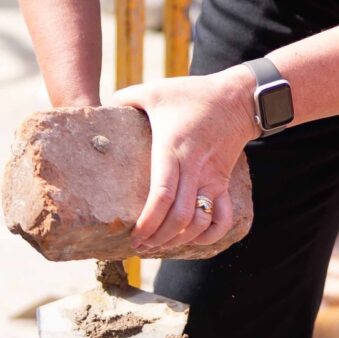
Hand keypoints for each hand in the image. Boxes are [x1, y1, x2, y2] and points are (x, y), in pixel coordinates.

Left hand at [113, 68, 256, 254]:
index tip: (133, 235)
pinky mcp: (223, 183)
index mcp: (172, 150)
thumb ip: (125, 97)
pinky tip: (193, 240)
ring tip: (159, 246)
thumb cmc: (192, 94)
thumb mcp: (154, 90)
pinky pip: (223, 218)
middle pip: (179, 217)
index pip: (161, 196)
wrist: (237, 98)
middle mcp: (194, 169)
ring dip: (179, 241)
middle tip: (139, 247)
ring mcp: (212, 179)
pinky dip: (210, 235)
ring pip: (200, 223)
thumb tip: (101, 105)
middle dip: (158, 239)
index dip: (148, 222)